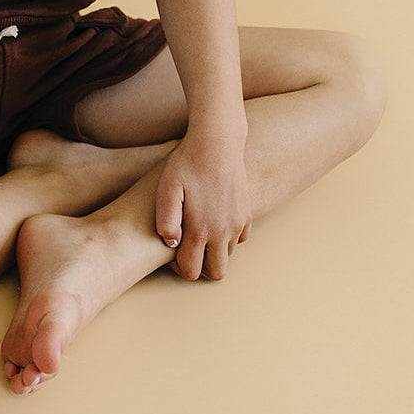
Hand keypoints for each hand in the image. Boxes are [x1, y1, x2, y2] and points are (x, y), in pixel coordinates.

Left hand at [155, 132, 251, 281]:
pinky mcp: (247, 213)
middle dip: (201, 267)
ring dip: (214, 250)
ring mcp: (238, 223)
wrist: (218, 141)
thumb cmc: (188, 163)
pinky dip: (228, 236)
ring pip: (228, 255)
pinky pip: (240, 238)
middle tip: (188, 248)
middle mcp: (223, 232)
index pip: (192, 271)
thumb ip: (166, 221)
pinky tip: (214, 219)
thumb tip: (171, 244)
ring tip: (199, 230)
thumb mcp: (167, 189)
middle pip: (216, 272)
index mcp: (201, 230)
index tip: (173, 251)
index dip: (179, 267)